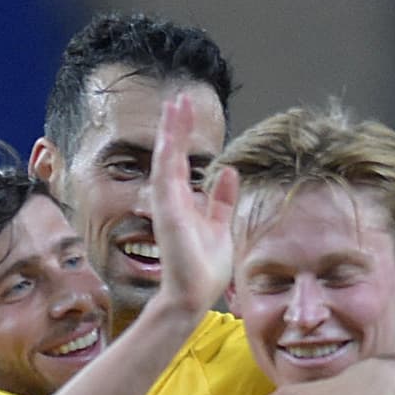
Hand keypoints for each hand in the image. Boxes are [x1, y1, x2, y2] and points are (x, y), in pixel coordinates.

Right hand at [151, 93, 238, 313]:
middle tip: (179, 99)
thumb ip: (221, 199)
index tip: (188, 111)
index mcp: (184, 203)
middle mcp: (172, 200)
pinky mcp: (167, 212)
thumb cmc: (205, 267)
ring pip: (167, 159)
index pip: (183, 162)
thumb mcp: (220, 225)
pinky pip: (166, 176)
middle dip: (176, 127)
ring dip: (170, 132)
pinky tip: (172, 133)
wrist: (193, 294)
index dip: (185, 137)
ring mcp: (167, 205)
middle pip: (173, 155)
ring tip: (174, 105)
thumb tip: (228, 171)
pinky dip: (168, 153)